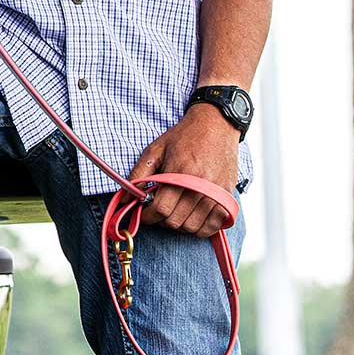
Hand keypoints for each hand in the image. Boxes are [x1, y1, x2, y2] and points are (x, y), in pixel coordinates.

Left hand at [125, 105, 239, 237]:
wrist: (216, 125)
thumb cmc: (184, 137)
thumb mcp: (155, 150)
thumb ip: (138, 175)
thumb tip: (126, 198)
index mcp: (181, 173)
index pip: (161, 209)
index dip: (148, 215)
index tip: (144, 211)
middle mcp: (200, 186)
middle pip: (175, 221)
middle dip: (160, 219)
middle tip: (158, 208)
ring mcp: (216, 194)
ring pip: (191, 227)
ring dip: (178, 224)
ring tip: (174, 210)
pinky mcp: (227, 198)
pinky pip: (212, 227)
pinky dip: (199, 228)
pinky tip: (191, 216)